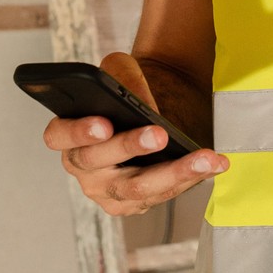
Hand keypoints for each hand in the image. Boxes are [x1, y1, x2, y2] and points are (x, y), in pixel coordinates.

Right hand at [42, 51, 226, 215]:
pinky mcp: (136, 203)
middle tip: (159, 134)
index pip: (59, 136)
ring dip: (173, 172)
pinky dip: (190, 178)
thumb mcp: (121, 70)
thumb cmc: (129, 90)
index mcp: (67, 134)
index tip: (104, 123)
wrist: (157, 107)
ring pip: (137, 188)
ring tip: (202, 157)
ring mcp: (108, 190)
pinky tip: (212, 163)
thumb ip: (121, 77)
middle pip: (99, 164)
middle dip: (130, 147)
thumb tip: (141, 104)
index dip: (78, 132)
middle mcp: (83, 168)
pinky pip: (163, 196)